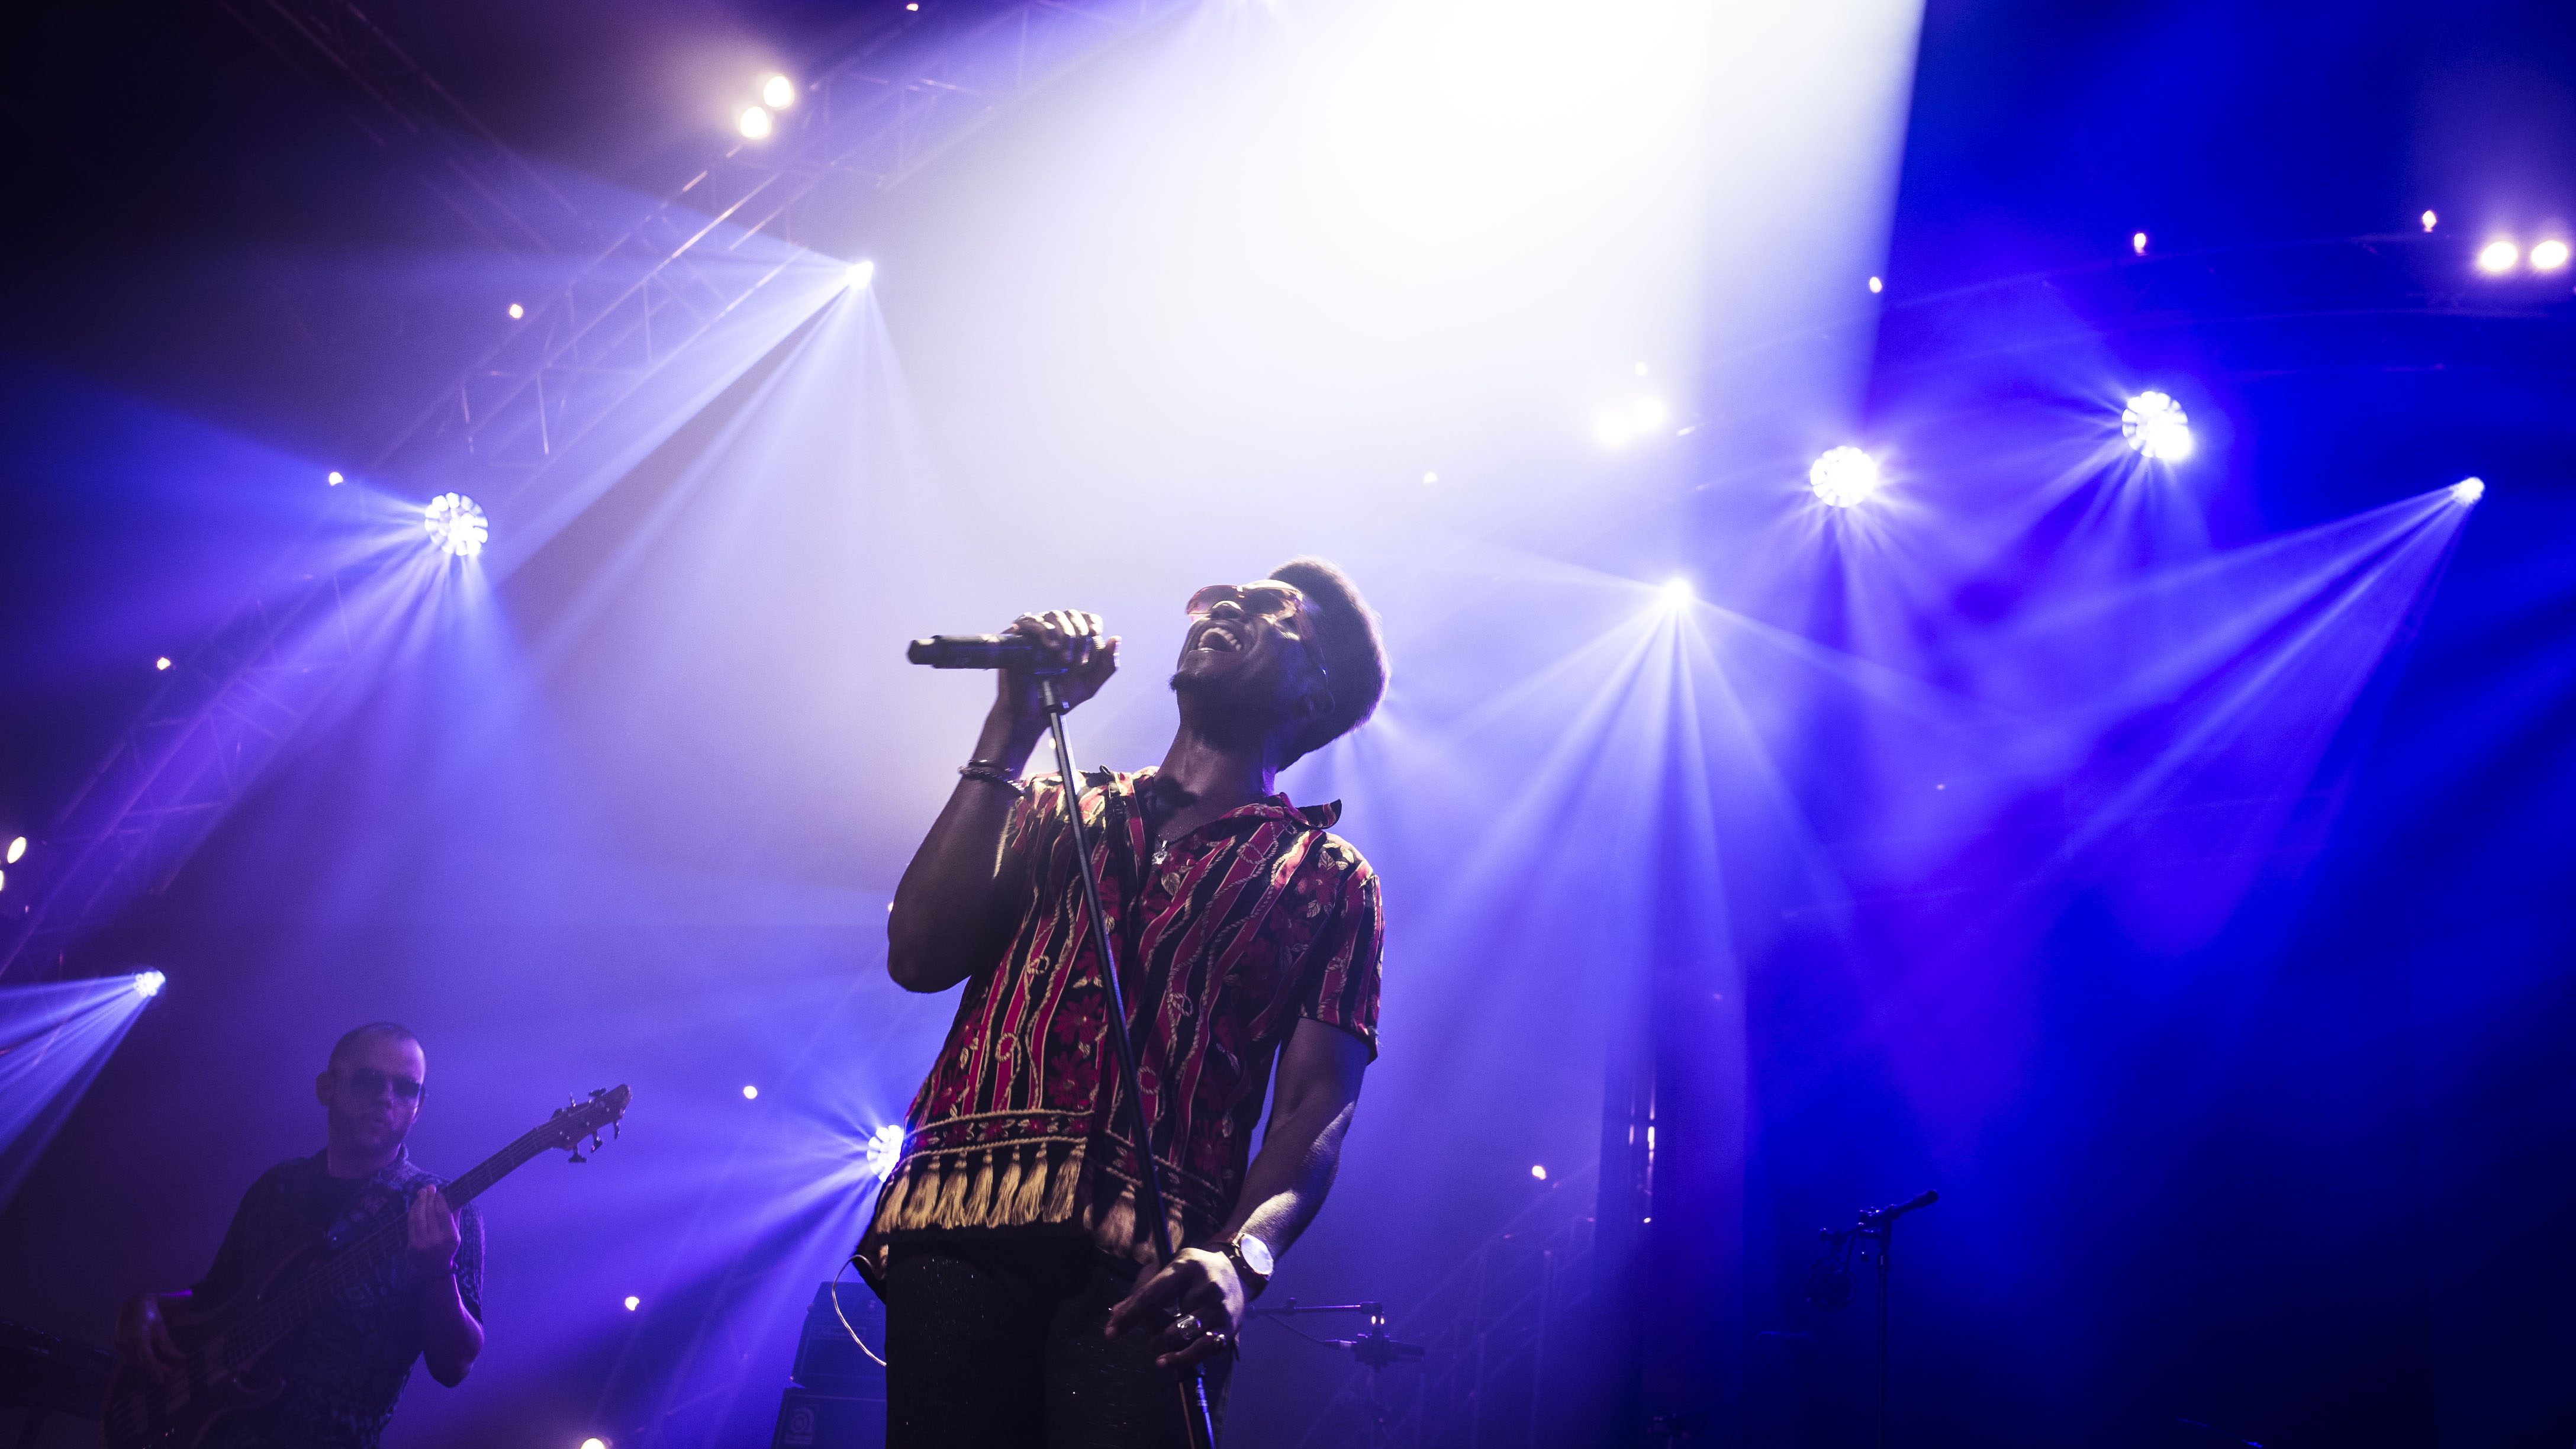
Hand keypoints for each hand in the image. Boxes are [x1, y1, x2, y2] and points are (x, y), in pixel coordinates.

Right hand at [115, 1294, 186, 1382]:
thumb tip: (181, 1358)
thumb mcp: (162, 1328)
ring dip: (146, 1365)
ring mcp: (119, 1343)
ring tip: (161, 1367)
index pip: (147, 1359)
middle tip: (168, 1373)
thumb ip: (169, 1345)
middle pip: (141, 1362)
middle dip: (154, 1369)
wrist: (134, 1303)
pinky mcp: (116, 1343)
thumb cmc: (152, 1314)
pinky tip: (148, 1360)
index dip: (155, 1370)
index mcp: (139, 1337)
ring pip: (134, 1361)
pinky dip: (139, 1359)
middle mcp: (126, 1342)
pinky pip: (128, 1356)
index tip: (162, 1380)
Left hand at [405, 1186, 459, 1281]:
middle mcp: (437, 1241)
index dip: (439, 1200)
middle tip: (429, 1187)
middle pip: (430, 1213)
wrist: (433, 1269)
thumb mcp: (455, 1235)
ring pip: (419, 1217)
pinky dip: (413, 1212)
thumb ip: (455, 1217)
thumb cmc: (446, 1248)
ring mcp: (423, 1244)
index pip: (443, 1213)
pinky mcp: (412, 1246)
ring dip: (419, 1202)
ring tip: (422, 1192)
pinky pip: (411, 1224)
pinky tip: (415, 1205)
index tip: (439, 1192)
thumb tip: (458, 1198)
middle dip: (429, 1198)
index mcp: (451, 1237)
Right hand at [989, 610, 1119, 736]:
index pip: (1086, 618)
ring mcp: (1037, 632)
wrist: (1033, 712)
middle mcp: (1056, 631)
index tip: (1095, 634)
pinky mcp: (1019, 636)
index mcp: (1074, 639)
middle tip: (1077, 661)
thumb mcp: (1090, 684)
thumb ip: (1107, 665)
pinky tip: (1050, 647)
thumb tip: (1116, 638)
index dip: (1092, 622)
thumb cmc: (1060, 697)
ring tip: (1063, 659)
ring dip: (1064, 634)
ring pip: (1054, 615)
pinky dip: (1044, 630)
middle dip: (1079, 635)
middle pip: (1071, 614)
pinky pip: (1031, 621)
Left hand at [1104, 1247, 1244, 1370]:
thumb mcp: (1168, 1267)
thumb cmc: (1194, 1270)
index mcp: (1186, 1267)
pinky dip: (1183, 1359)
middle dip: (1151, 1331)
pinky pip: (1204, 1350)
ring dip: (1164, 1345)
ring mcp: (1219, 1310)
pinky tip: (1168, 1362)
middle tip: (1150, 1329)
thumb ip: (1142, 1289)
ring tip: (1158, 1344)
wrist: (1238, 1271)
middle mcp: (1206, 1288)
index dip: (1130, 1315)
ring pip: (1184, 1337)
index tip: (1111, 1333)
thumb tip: (1116, 1315)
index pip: (1152, 1295)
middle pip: (1168, 1320)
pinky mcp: (1229, 1328)